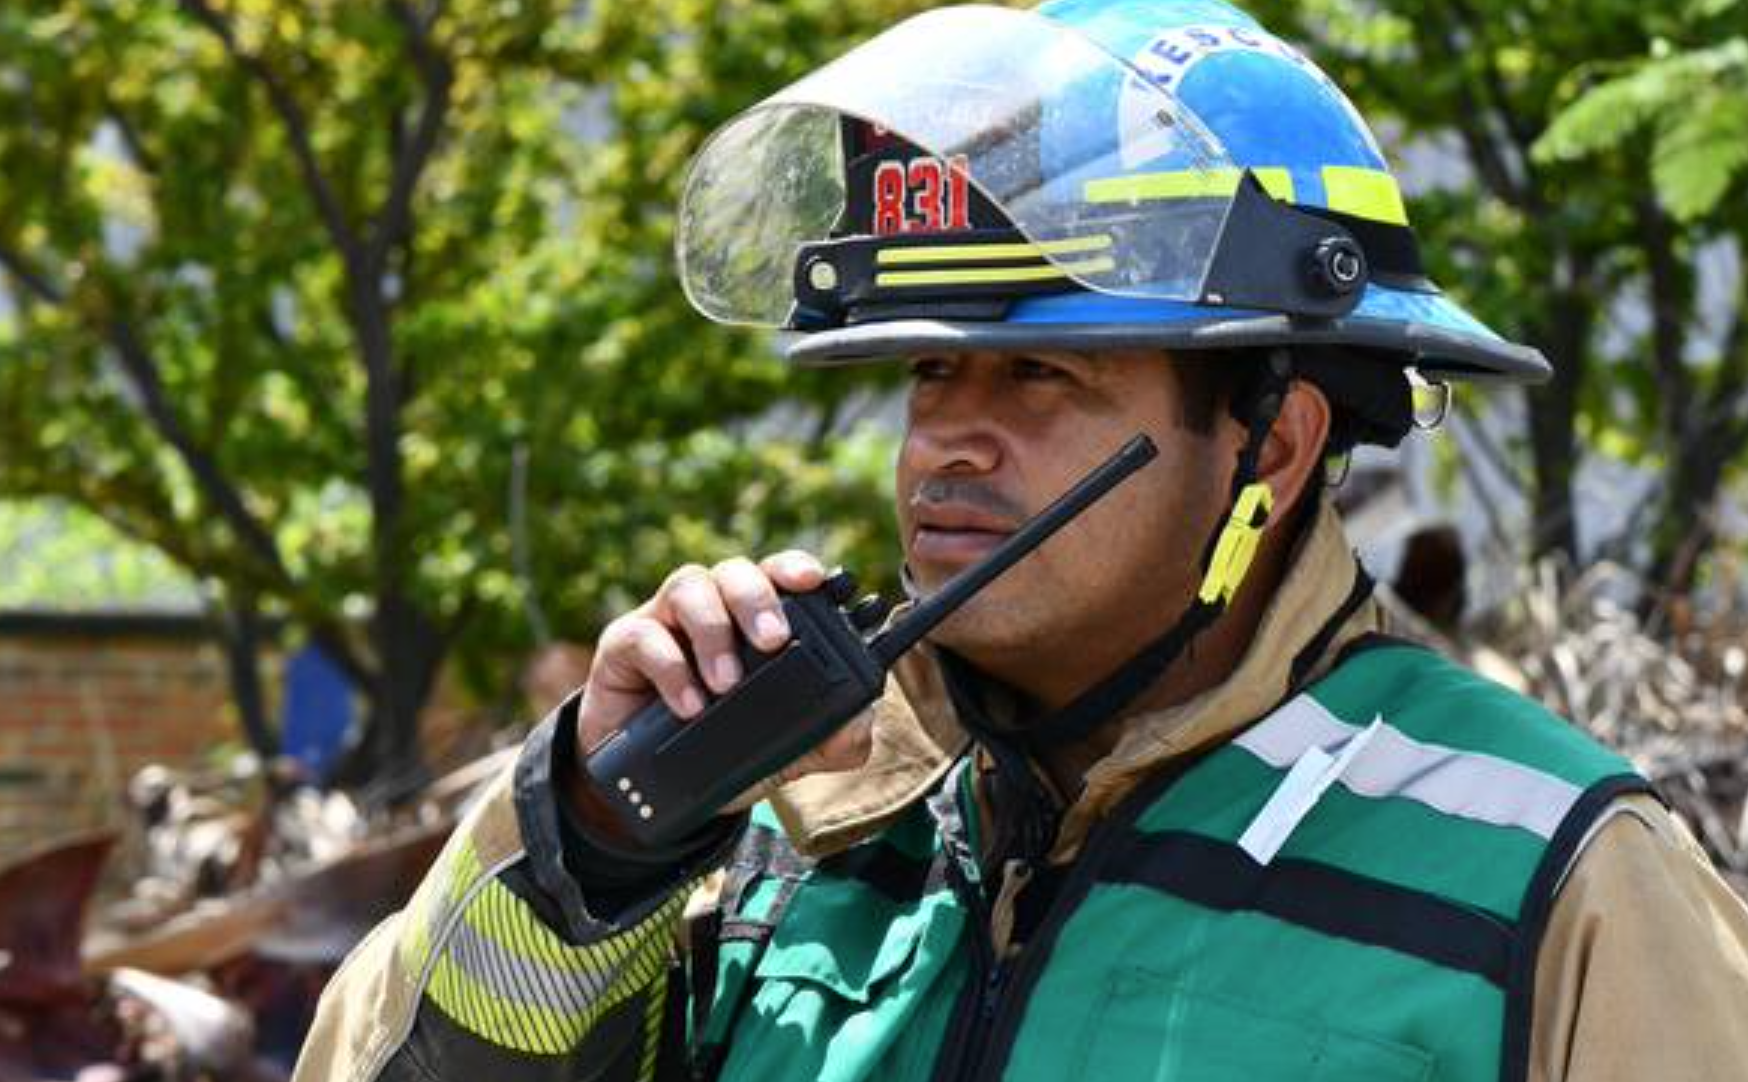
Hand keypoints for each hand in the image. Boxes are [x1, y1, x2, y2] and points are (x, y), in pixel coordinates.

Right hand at [570, 551, 873, 835]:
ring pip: (690, 586)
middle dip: (757, 598)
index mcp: (756, 619)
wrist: (654, 791)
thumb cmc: (727, 749)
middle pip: (735, 571)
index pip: (778, 574)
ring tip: (726, 683)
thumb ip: (834, 736)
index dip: (795, 567)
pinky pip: (644, 634)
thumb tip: (861, 720)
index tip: (816, 581)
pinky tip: (689, 704)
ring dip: (714, 630)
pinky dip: (670, 668)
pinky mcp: (624, 645)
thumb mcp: (789, 750)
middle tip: (774, 640)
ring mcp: (667, 620)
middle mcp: (713, 607)